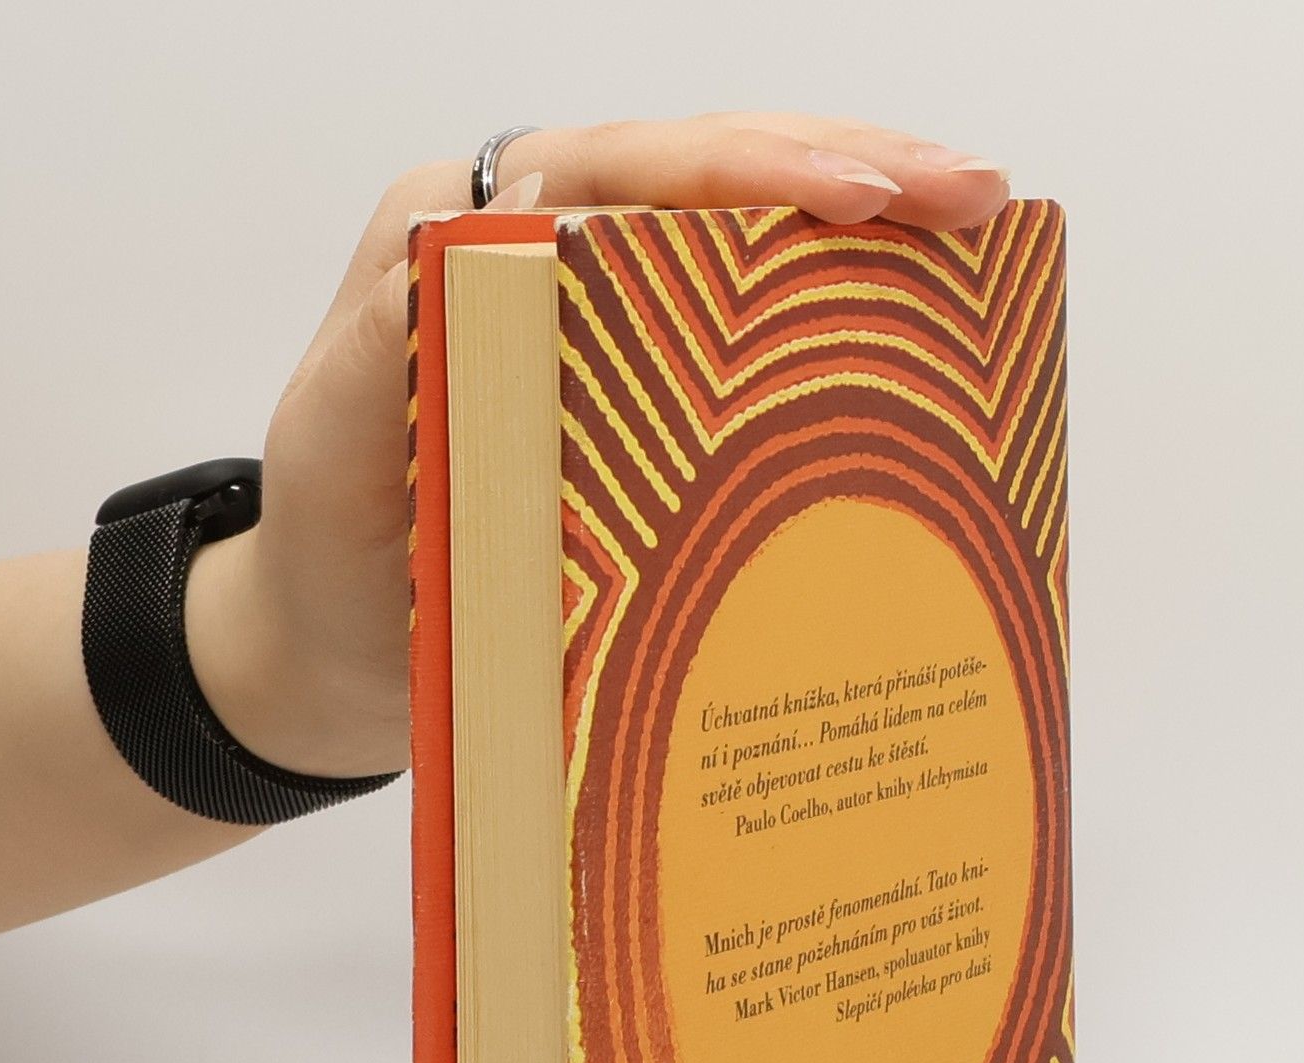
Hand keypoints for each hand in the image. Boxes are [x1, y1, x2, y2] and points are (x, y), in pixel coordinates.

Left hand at [187, 114, 1010, 778]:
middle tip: (971, 196)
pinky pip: (739, 328)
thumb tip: (478, 244)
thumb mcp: (334, 453)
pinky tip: (912, 322)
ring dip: (861, 224)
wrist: (329, 651)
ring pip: (741, 235)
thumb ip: (385, 348)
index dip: (752, 173)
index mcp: (460, 232)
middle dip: (849, 171)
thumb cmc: (327, 556)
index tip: (862, 200)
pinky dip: (828, 313)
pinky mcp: (632, 384)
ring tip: (975, 229)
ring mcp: (592, 311)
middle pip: (708, 175)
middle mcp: (533, 246)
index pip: (627, 170)